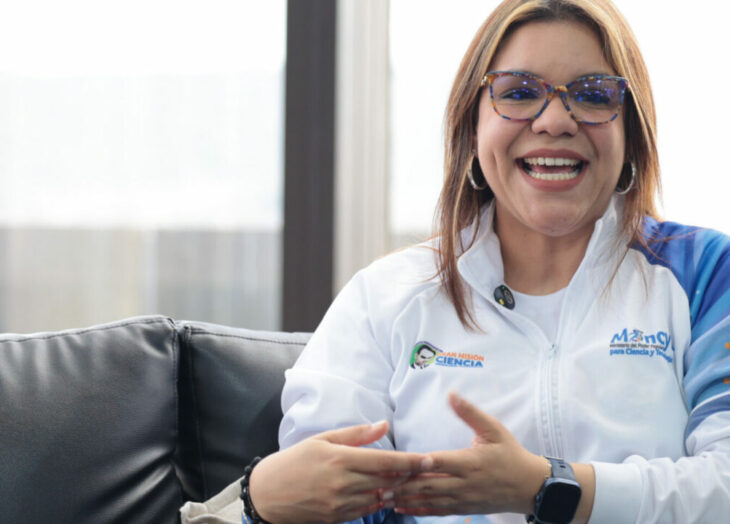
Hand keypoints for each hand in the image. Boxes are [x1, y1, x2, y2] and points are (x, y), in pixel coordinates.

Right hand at [248, 420, 425, 523]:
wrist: (268, 492)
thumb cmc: (295, 460)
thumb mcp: (323, 439)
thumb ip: (356, 434)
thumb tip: (384, 425)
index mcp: (340, 459)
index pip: (385, 462)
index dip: (410, 462)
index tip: (429, 459)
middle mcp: (343, 483)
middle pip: (387, 481)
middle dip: (409, 476)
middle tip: (427, 470)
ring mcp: (340, 503)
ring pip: (380, 497)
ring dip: (397, 490)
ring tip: (412, 481)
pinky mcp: (337, 517)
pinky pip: (367, 510)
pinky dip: (380, 501)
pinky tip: (388, 493)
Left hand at [392, 392, 548, 516]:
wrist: (530, 486)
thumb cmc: (511, 454)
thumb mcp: (494, 429)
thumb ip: (470, 413)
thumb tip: (451, 394)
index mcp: (470, 462)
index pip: (440, 462)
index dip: (419, 463)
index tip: (399, 463)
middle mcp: (464, 482)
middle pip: (429, 484)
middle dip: (403, 485)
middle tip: (379, 484)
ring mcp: (463, 498)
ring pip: (430, 499)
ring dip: (406, 499)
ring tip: (383, 498)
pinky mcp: (464, 507)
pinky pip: (437, 510)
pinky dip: (418, 510)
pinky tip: (401, 508)